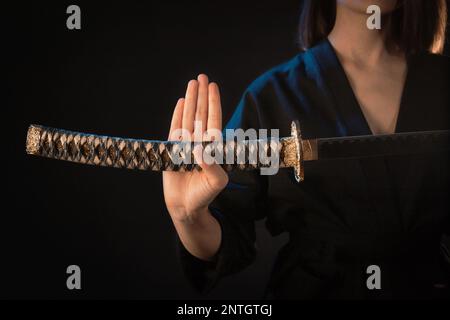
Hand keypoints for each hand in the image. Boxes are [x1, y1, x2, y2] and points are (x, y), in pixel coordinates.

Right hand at [163, 74, 227, 223]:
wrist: (185, 206)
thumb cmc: (204, 195)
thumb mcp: (216, 182)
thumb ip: (213, 166)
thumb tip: (200, 148)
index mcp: (212, 147)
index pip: (213, 120)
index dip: (213, 103)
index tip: (213, 86)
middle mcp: (200, 142)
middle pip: (201, 113)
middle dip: (201, 95)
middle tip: (202, 77)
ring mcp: (186, 144)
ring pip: (189, 117)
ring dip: (190, 101)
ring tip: (192, 84)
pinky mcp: (173, 149)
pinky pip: (175, 128)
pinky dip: (178, 115)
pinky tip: (181, 102)